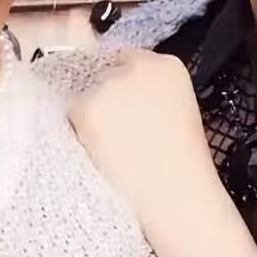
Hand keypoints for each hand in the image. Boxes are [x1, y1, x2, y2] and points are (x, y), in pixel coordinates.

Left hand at [68, 48, 217, 224]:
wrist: (177, 197)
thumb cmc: (183, 163)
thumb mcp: (179, 108)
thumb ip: (151, 89)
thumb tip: (122, 91)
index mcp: (168, 65)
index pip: (129, 59)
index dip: (123, 84)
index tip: (122, 103)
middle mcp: (137, 66)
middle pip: (105, 73)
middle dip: (107, 97)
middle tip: (119, 131)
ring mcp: (110, 84)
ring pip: (87, 94)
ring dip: (93, 115)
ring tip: (115, 147)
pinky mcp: (87, 107)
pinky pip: (74, 115)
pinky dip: (82, 133)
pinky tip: (105, 152)